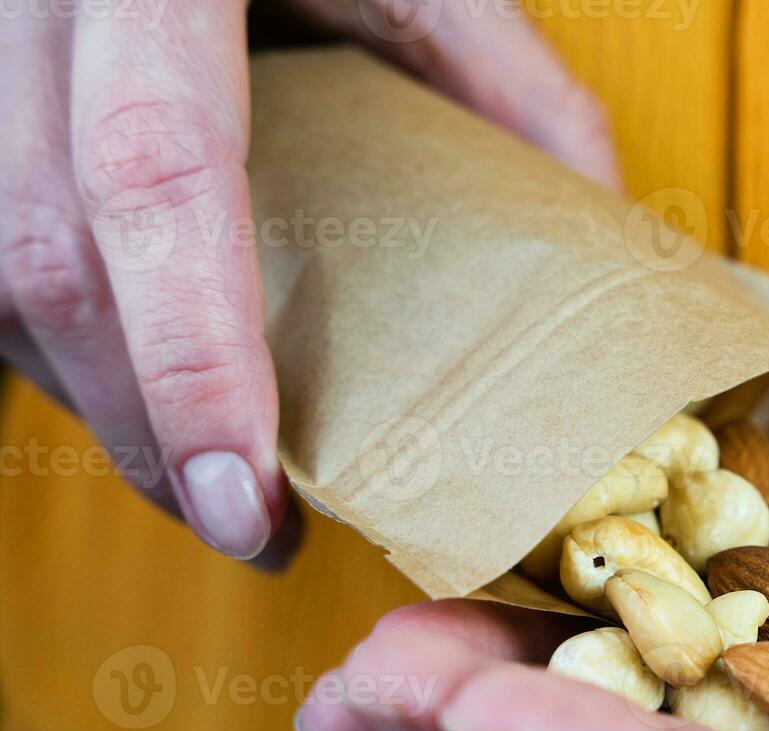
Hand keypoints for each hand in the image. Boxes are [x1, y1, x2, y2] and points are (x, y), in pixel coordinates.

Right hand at [0, 0, 618, 564]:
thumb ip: (503, 77)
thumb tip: (597, 223)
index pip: (155, 176)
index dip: (192, 357)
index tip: (245, 499)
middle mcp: (31, 6)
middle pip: (44, 251)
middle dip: (139, 420)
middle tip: (244, 524)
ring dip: (87, 389)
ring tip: (193, 469)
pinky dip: (44, 330)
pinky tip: (122, 373)